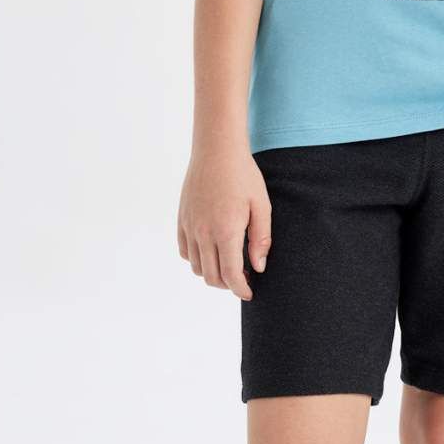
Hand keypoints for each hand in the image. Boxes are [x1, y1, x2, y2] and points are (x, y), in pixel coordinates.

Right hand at [177, 140, 271, 299]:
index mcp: (226, 231)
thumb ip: (260, 239)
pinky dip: (197, 259)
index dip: (240, 289)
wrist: (216, 150)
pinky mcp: (182, 219)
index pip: (230, 275)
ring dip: (212, 273)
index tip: (249, 293)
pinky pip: (185, 251)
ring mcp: (190, 227)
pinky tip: (211, 250)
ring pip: (196, 267)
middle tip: (243, 277)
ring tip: (228, 264)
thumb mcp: (261, 206)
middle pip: (212, 276)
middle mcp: (203, 233)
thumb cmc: (243, 175)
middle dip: (228, 284)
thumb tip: (258, 267)